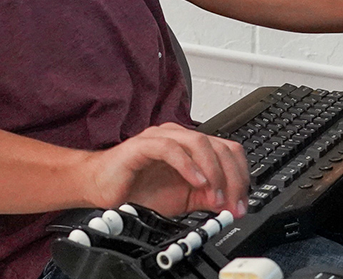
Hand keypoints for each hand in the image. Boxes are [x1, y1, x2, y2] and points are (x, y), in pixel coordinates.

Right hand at [80, 123, 249, 217]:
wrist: (101, 188)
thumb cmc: (137, 188)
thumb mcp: (183, 199)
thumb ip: (207, 198)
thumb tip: (232, 204)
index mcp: (192, 147)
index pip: (229, 151)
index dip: (241, 176)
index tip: (241, 203)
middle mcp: (180, 137)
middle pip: (220, 147)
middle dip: (232, 178)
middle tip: (232, 204)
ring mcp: (162, 138)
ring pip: (200, 143)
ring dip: (213, 172)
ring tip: (214, 196)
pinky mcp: (143, 145)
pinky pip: (171, 149)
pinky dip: (188, 166)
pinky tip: (196, 182)